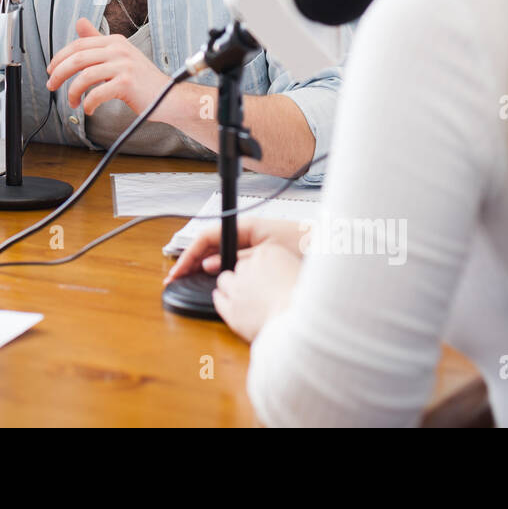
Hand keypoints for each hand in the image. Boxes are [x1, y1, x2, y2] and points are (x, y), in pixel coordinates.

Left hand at [46, 17, 169, 114]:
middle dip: (59, 73)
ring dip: (72, 91)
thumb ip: (98, 41)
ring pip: (84, 76)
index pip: (79, 44)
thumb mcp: (119, 56)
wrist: (168, 97)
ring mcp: (123, 65)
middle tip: (51, 85)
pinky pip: (96, 93)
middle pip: (78, 57)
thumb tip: (79, 22)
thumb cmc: (142, 81)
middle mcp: (119, 49)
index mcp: (115, 41)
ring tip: (72, 102)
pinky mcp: (126, 83)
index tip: (51, 70)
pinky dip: (88, 103)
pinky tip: (88, 108)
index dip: (60, 57)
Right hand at [164, 217, 305, 282]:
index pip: (208, 237)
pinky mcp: (258, 255)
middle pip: (210, 246)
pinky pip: (232, 261)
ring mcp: (250, 244)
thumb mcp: (267, 254)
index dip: (190, 253)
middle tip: (175, 278)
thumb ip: (238, 260)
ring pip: (219, 254)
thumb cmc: (304, 246)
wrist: (331, 247)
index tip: (178, 269)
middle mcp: (245, 233)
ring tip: (187, 280)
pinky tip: (213, 282)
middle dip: (191, 261)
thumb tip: (210, 265)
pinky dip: (220, 271)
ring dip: (203, 267)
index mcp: (245, 226)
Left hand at [213, 242, 301, 342]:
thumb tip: (282, 270)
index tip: (267, 277)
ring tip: (242, 297)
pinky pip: (219, 300)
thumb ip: (286, 268)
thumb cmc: (308, 300)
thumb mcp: (302, 272)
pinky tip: (230, 304)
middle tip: (257, 289)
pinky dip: (223, 301)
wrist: (302, 323)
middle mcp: (249, 266)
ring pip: (225, 280)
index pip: (256, 255)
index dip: (261, 268)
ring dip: (231, 287)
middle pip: (240, 267)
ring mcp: (237, 288)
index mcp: (269, 253)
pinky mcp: (231, 309)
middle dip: (246, 277)